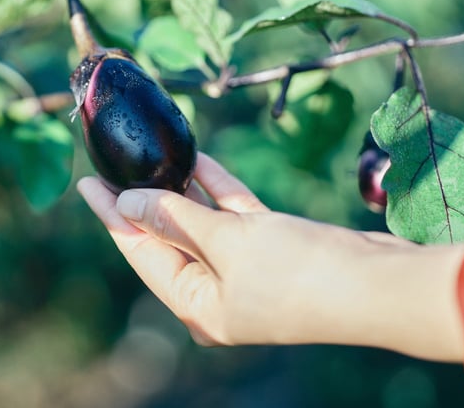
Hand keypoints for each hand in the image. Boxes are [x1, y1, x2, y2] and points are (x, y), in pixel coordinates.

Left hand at [78, 153, 463, 361]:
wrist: (376, 284)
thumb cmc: (298, 274)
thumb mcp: (227, 244)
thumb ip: (176, 219)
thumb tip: (128, 202)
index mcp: (198, 306)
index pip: (142, 253)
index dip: (113, 216)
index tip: (87, 184)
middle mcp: (217, 290)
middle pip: (168, 237)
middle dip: (142, 200)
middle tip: (111, 165)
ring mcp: (246, 268)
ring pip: (201, 221)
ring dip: (178, 189)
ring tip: (147, 156)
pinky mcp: (273, 245)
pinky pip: (233, 213)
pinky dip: (216, 188)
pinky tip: (196, 158)